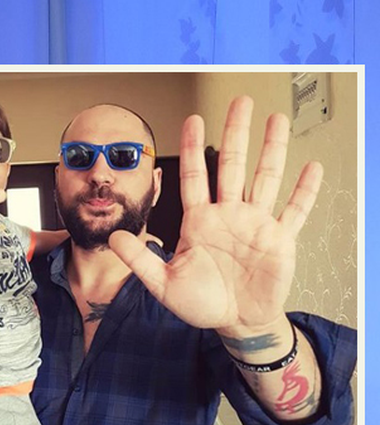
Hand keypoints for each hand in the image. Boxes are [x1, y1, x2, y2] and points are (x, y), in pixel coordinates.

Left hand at [108, 96, 322, 333]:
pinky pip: (294, 210)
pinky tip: (311, 167)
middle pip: (233, 166)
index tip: (193, 119)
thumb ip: (140, 260)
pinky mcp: (280, 239)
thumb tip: (113, 237)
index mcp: (199, 221)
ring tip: (276, 119)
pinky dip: (304, 190)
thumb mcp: (163, 283)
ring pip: (266, 178)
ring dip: (272, 149)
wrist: (234, 323)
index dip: (194, 148)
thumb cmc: (201, 303)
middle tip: (239, 101)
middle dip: (237, 133)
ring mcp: (256, 224)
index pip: (195, 176)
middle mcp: (228, 215)